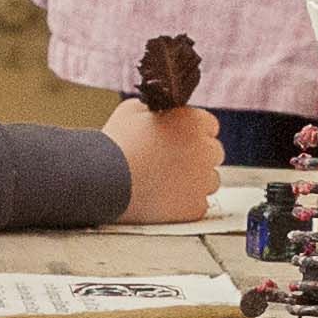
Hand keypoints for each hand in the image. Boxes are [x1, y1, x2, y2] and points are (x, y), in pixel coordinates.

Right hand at [102, 99, 227, 222]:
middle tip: (171, 163)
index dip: (192, 133)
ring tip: (165, 183)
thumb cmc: (116, 144)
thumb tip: (161, 115)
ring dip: (194, 181)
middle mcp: (205, 150)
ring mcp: (202, 181)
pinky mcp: (195, 207)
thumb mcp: (132, 111)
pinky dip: (184, 204)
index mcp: (193, 123)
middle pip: (213, 153)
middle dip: (197, 156)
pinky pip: (198, 204)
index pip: (210, 126)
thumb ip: (157, 110)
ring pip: (209, 181)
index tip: (179, 141)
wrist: (104, 180)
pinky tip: (164, 199)